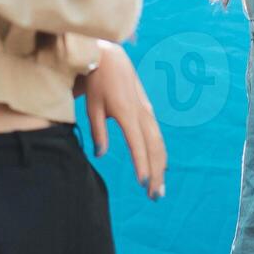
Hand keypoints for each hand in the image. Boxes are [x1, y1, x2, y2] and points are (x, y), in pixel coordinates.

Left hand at [82, 40, 166, 199]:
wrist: (110, 57)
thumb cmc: (97, 83)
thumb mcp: (92, 107)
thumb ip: (98, 132)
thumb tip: (100, 155)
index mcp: (127, 113)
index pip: (137, 144)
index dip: (141, 164)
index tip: (143, 183)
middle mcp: (142, 113)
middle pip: (154, 147)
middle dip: (156, 173)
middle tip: (155, 196)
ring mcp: (147, 111)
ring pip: (158, 142)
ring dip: (161, 166)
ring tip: (159, 188)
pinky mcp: (147, 109)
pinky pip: (156, 135)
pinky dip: (159, 153)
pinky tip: (160, 166)